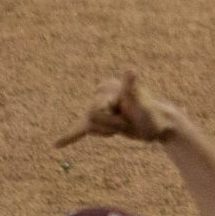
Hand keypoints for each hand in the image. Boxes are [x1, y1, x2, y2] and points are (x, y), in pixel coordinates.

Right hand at [58, 71, 188, 146]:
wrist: (158, 125)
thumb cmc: (151, 113)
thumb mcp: (140, 102)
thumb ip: (132, 88)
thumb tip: (131, 70)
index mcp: (106, 88)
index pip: (95, 111)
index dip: (112, 119)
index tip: (127, 114)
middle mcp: (100, 96)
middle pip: (91, 119)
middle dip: (110, 126)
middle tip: (127, 122)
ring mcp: (99, 110)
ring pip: (90, 128)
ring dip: (107, 132)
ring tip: (123, 125)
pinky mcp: (99, 124)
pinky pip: (79, 131)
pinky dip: (68, 137)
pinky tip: (56, 145)